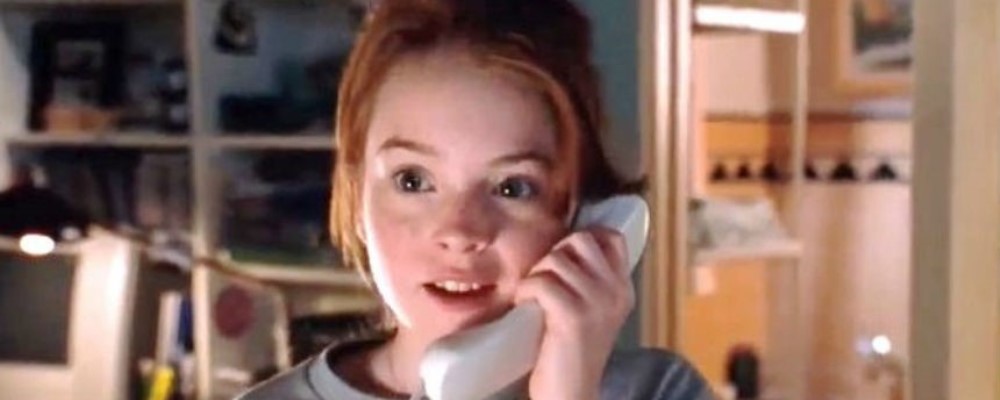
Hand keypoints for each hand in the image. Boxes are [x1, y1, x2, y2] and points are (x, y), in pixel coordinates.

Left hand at [514, 228, 634, 399]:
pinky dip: (526, 291)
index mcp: (622, 289)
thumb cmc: (569, 354)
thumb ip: (586, 283)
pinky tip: (525, 306)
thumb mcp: (590, 313)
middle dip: (555, 253)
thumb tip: (561, 248)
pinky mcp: (574, 318)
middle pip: (582, 240)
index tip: (564, 255)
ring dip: (536, 274)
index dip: (584, 236)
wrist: (569, 395)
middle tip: (544, 278)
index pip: (612, 238)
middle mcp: (616, 292)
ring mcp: (597, 304)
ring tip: (532, 296)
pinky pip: (542, 283)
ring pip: (557, 260)